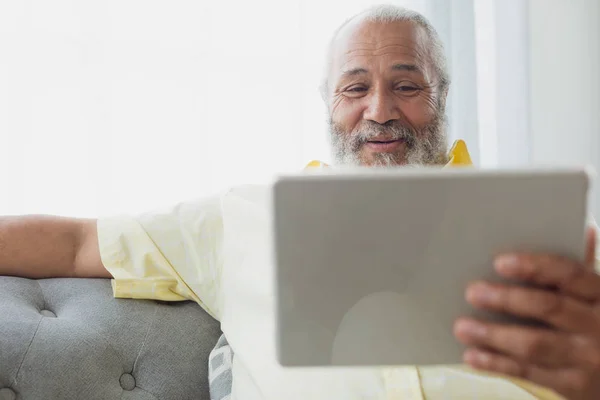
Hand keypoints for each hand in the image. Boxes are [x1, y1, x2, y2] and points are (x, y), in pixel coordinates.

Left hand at [454, 227, 599, 399]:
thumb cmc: (598, 322)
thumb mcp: (596, 295)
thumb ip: (578, 270)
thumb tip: (581, 229)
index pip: (568, 274)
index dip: (534, 266)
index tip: (500, 262)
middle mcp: (598, 325)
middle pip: (548, 307)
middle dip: (506, 299)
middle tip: (472, 292)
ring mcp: (587, 358)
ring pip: (535, 344)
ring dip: (494, 335)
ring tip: (462, 326)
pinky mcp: (574, 385)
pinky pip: (530, 373)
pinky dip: (498, 364)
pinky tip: (473, 355)